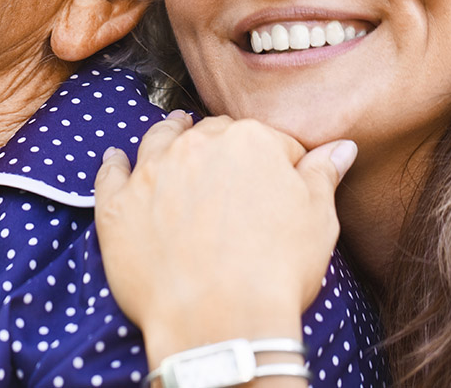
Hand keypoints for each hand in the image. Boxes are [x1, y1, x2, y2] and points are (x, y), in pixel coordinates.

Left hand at [94, 113, 355, 353]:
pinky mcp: (117, 205)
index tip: (280, 179)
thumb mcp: (317, 220)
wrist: (219, 320)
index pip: (269, 140)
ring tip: (172, 130)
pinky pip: (110, 172)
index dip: (278, 161)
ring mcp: (150, 173)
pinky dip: (113, 163)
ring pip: (158, 140)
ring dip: (167, 135)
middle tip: (226, 163)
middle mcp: (194, 146)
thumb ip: (322, 176)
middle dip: (220, 145)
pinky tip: (115, 157)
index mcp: (248, 142)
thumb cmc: (276, 272)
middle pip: (210, 135)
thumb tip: (340, 148)